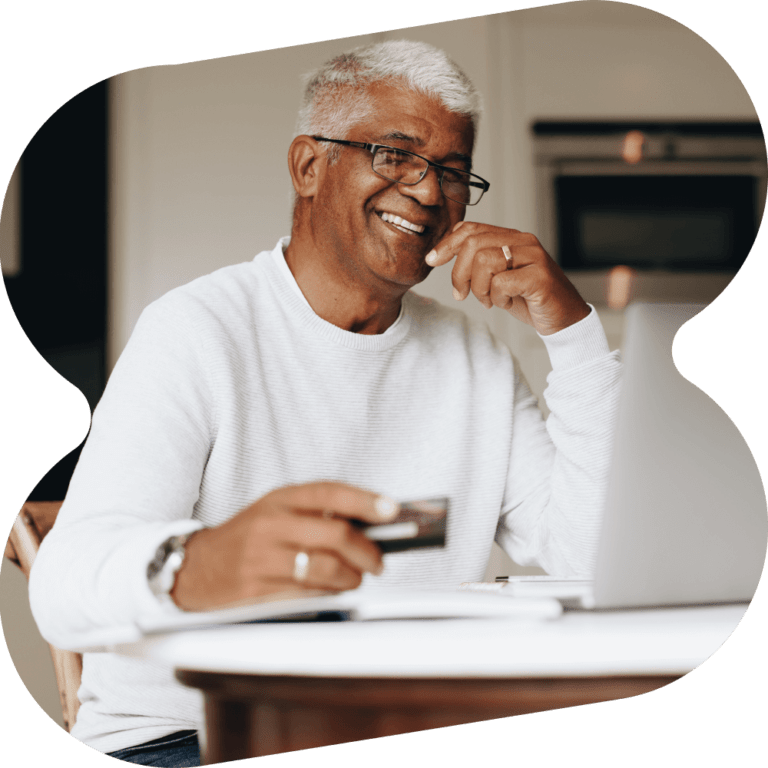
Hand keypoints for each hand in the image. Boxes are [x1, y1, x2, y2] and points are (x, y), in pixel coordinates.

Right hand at [171, 482, 396, 610]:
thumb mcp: (276, 511)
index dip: (365, 500)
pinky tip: (331, 592)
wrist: (196, 567)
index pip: (330, 492)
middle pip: (335, 534)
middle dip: (367, 551)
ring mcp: (262, 558)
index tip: (392, 510)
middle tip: (378, 562)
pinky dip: (329, 595)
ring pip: (326, 569)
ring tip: (355, 579)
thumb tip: (370, 522)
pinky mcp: (258, 591)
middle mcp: (271, 524)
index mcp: (279, 499)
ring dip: (351, 578)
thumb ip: (316, 512)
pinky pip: (308, 595)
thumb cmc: (247, 537)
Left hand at [425, 221, 589, 334]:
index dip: (447, 244)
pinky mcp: (540, 277)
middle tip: (461, 293)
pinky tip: (507, 303)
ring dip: (480, 288)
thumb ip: (478, 263)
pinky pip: (501, 283)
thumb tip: (444, 255)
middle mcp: (523, 242)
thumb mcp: (498, 278)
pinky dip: (497, 299)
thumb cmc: (528, 298)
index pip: (471, 229)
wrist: (563, 319)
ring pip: (485, 262)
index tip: (432, 261)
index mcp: (511, 238)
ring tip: (490, 300)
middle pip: (473, 243)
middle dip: (459, 272)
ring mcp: (534, 257)